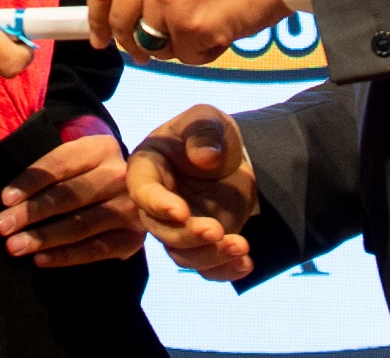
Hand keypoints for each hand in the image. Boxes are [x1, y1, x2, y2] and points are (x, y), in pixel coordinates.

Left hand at [0, 115, 143, 266]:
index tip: (5, 199)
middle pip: (70, 195)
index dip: (31, 182)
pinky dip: (66, 256)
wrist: (132, 192)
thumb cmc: (86, 177)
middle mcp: (120, 175)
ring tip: (15, 246)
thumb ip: (46, 173)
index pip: (60, 164)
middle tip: (3, 225)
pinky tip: (40, 259)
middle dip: (32, 212)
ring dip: (44, 237)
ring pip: (81, 224)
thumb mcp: (74, 161)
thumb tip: (8, 200)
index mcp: (101, 148)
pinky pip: (95, 250)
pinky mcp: (132, 238)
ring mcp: (129, 208)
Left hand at [85, 0, 286, 64]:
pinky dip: (204, 52)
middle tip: (147, 53)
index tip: (100, 37)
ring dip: (177, 45)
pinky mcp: (190, 25)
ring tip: (207, 23)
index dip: (97, 18)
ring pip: (153, 44)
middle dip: (134, 44)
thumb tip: (131, 5)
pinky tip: (224, 29)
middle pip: (122, 23)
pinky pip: (184, 56)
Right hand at [127, 106, 256, 281]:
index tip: (180, 211)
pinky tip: (245, 264)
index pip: (143, 192)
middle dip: (188, 235)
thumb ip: (203, 132)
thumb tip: (206, 157)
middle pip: (161, 230)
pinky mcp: (200, 244)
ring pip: (182, 254)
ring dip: (210, 255)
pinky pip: (206, 267)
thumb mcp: (207, 119)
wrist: (229, 156)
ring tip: (240, 247)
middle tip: (216, 230)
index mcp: (146, 170)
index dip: (158, 204)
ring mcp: (177, 228)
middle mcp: (155, 205)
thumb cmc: (207, 132)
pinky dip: (224, 270)